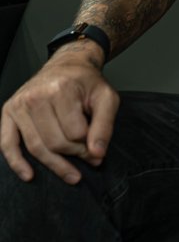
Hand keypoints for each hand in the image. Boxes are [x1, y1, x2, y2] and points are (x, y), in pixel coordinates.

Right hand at [0, 48, 119, 183]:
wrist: (67, 66)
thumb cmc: (87, 83)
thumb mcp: (106, 98)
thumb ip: (105, 124)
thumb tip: (97, 153)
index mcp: (61, 90)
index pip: (75, 133)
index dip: (89, 146)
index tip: (97, 151)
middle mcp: (35, 97)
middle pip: (55, 142)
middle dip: (74, 155)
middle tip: (88, 159)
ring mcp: (19, 105)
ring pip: (36, 147)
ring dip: (55, 164)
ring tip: (71, 175)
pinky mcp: (8, 112)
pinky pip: (8, 144)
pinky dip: (17, 163)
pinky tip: (29, 175)